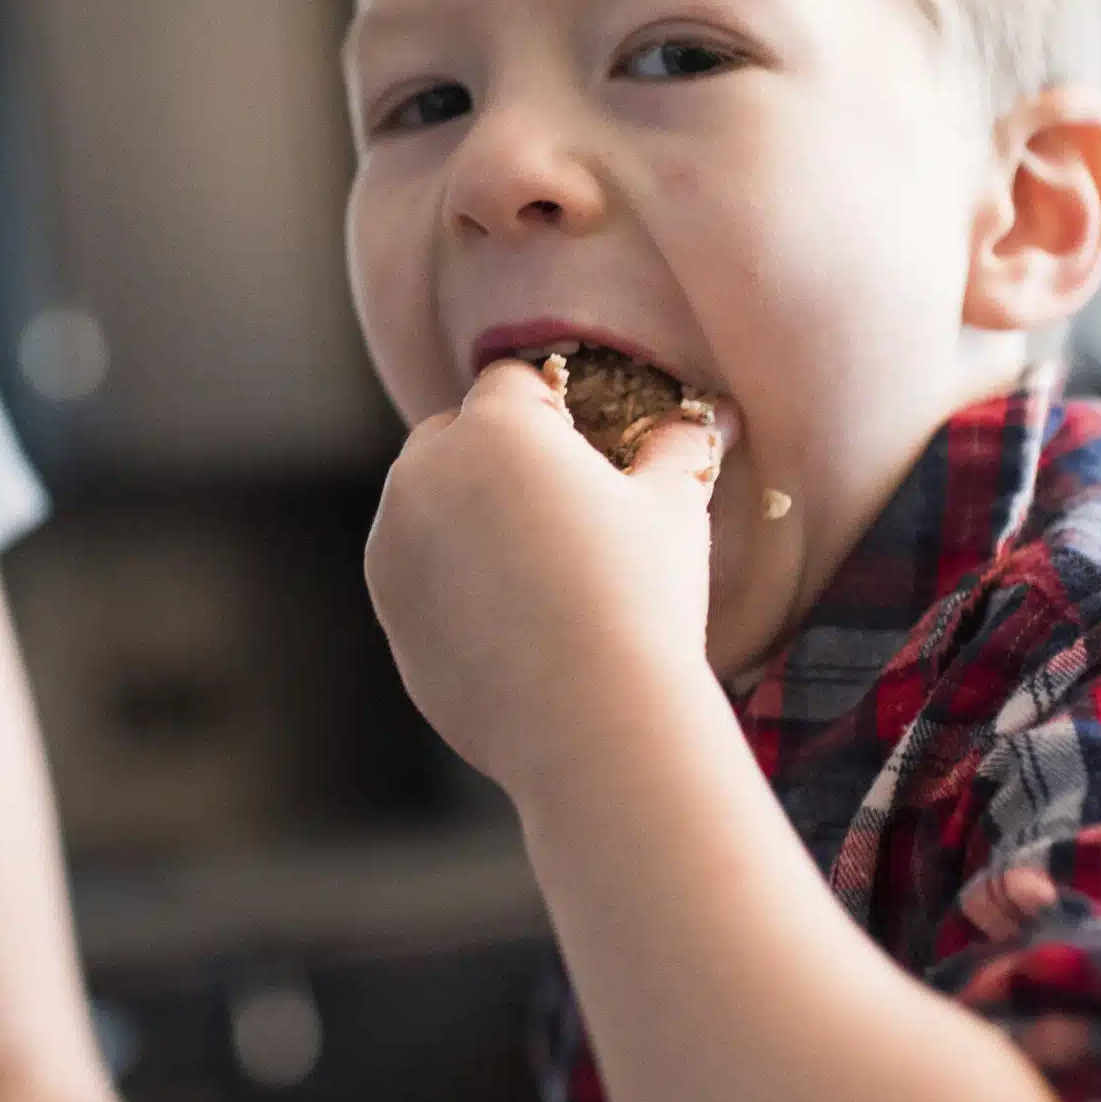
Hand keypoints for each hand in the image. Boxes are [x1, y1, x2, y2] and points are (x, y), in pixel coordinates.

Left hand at [365, 358, 728, 800]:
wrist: (590, 719)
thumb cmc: (640, 598)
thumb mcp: (672, 508)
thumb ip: (678, 448)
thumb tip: (711, 418)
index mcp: (493, 428)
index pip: (513, 382)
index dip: (555, 405)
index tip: (586, 440)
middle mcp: (424, 475)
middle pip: (456, 433)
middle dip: (499, 452)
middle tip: (561, 501)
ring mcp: (394, 546)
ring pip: (427, 501)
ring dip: (466, 511)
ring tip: (536, 561)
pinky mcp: (389, 610)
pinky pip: (418, 568)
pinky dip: (451, 575)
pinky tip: (511, 613)